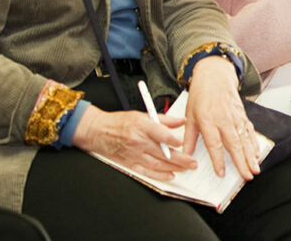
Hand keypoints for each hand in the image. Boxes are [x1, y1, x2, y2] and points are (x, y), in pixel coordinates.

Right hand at [73, 106, 193, 179]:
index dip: (173, 140)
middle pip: (162, 152)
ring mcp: (133, 154)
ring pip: (157, 164)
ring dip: (174, 168)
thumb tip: (181, 121)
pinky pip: (147, 172)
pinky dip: (159, 175)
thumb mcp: (142, 114)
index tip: (183, 143)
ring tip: (186, 169)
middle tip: (192, 162)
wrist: (97, 132)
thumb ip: (164, 119)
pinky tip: (170, 175)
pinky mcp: (129, 163)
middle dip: (180, 159)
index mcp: (141, 126)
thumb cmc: (119, 122)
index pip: (160, 134)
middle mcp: (138, 141)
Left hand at [184, 56, 260, 179]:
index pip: (214, 144)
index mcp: (208, 120)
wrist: (215, 76)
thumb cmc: (201, 95)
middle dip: (241, 162)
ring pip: (245, 139)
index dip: (218, 160)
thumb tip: (184, 155)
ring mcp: (236, 117)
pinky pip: (250, 131)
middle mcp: (224, 119)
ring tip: (255, 169)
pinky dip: (254, 143)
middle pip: (234, 144)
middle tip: (247, 176)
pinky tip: (257, 154)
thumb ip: (188, 137)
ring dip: (251, 156)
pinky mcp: (243, 115)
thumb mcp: (189, 115)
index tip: (221, 173)